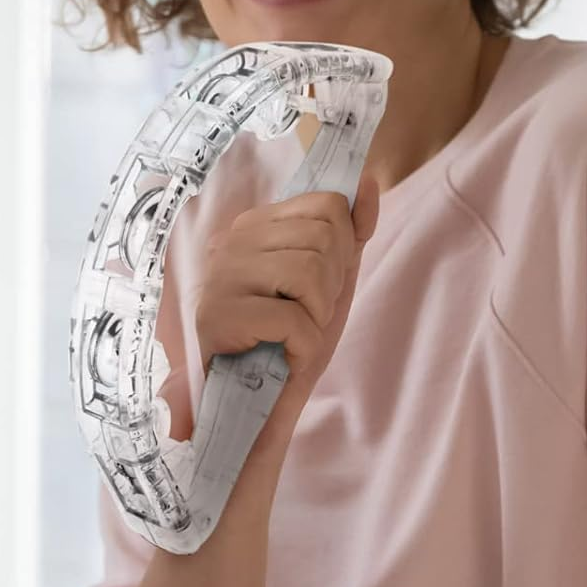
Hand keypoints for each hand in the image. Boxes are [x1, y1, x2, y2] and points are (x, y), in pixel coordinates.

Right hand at [194, 173, 379, 434]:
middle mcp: (231, 242)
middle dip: (329, 287)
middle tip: (302, 317)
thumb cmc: (289, 340)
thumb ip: (347, 232)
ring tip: (291, 334)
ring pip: (309, 271)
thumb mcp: (328, 280)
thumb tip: (367, 181)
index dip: (340, 251)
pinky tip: (283, 355)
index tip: (317, 287)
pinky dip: (302, 347)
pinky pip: (293, 318)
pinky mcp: (218, 317)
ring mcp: (220, 278)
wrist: (255, 405)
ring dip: (316, 317)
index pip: (326, 205)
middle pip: (323, 236)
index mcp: (255, 225)